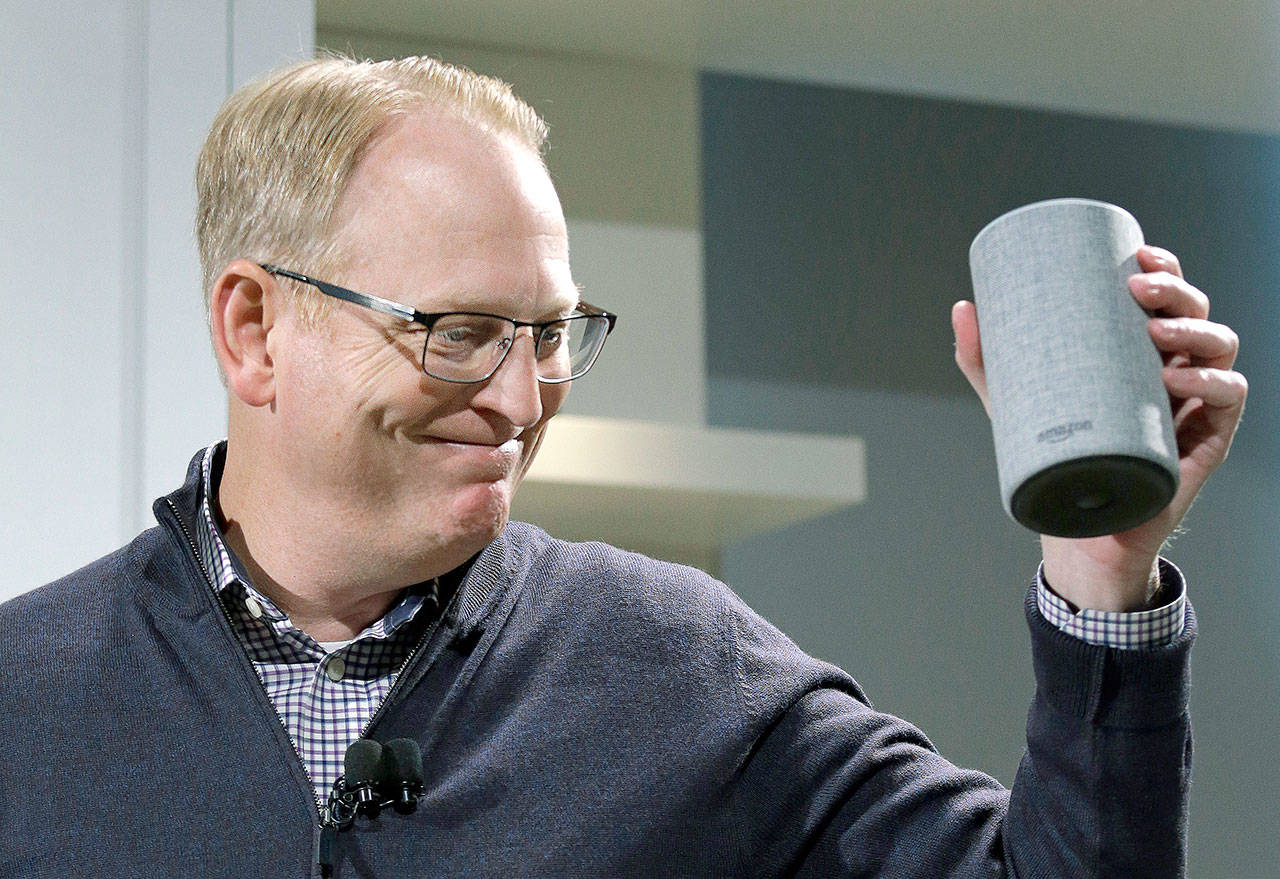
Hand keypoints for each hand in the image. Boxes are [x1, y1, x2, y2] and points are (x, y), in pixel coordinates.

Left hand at [952, 245, 1247, 610]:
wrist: (1077, 527)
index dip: (1164, 268)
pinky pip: (1228, 396)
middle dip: (1176, 289)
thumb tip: (963, 307)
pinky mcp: (1207, 439)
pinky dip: (1212, 381)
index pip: (1166, 297)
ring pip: (1219, 347)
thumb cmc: (1055, 453)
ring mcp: (1194, 402)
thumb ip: (987, 357)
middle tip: (1139, 287)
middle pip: (1195, 311)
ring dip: (1194, 329)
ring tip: (1154, 331)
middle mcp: (1175, 368)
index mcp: (1140, 351)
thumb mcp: (1016, 400)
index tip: (1138, 254)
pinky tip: (1177, 377)